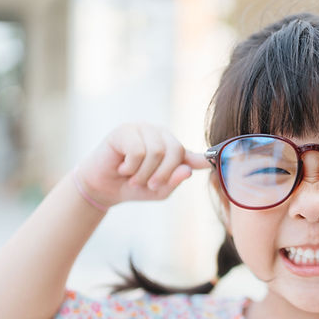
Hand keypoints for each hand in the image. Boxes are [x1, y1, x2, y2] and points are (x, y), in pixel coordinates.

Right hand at [75, 122, 208, 207]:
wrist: (103, 187)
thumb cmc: (133, 186)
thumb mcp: (158, 190)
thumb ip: (174, 181)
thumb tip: (188, 170)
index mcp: (172, 147)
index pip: (189, 153)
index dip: (204, 158)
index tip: (216, 161)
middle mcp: (160, 134)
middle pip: (175, 150)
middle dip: (163, 174)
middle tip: (149, 185)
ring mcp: (142, 129)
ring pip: (156, 151)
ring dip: (144, 173)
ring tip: (133, 178)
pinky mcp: (124, 130)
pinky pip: (137, 151)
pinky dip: (130, 167)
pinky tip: (122, 168)